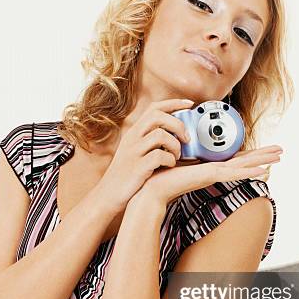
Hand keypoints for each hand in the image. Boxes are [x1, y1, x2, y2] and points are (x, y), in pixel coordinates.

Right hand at [95, 98, 192, 212]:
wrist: (108, 195)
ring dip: (175, 144)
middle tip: (187, 138)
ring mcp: (134, 152)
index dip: (174, 103)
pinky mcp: (137, 167)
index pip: (154, 107)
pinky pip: (159, 156)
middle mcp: (133, 138)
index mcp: (134, 132)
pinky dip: (169, 160)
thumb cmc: (127, 174)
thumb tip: (176, 133)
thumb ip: (151, 139)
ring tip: (177, 156)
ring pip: (160, 135)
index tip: (190, 104)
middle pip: (158, 116)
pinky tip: (170, 166)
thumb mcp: (135, 151)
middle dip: (178, 124)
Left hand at [137, 145, 283, 206]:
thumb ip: (186, 149)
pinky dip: (248, 173)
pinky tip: (262, 172)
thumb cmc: (163, 173)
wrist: (152, 188)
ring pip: (244, 167)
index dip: (251, 154)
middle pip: (245, 161)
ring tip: (279, 157)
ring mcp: (214, 175)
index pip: (236, 158)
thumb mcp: (178, 156)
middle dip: (264, 156)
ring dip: (262, 162)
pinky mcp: (209, 177)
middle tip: (282, 151)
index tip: (265, 149)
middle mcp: (215, 171)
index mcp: (210, 166)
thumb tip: (187, 140)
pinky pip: (233, 174)